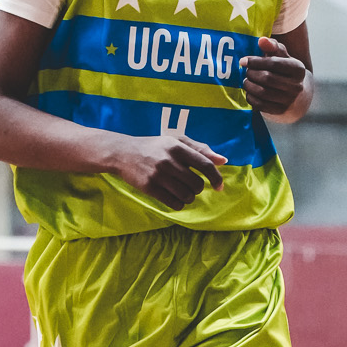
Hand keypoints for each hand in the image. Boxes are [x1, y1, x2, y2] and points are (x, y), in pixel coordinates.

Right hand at [111, 130, 225, 209]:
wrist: (123, 153)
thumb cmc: (154, 147)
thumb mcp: (176, 142)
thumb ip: (200, 149)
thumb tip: (223, 160)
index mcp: (178, 147)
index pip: (205, 164)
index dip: (216, 178)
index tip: (219, 187)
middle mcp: (168, 160)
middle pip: (196, 184)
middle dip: (197, 189)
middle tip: (191, 186)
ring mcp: (158, 174)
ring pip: (186, 195)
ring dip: (188, 198)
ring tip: (182, 192)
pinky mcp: (149, 187)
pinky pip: (174, 203)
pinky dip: (179, 204)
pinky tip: (175, 198)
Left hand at [241, 36, 305, 114]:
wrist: (296, 95)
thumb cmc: (285, 70)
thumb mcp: (282, 56)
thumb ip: (272, 46)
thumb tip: (261, 40)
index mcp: (298, 69)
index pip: (274, 63)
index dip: (255, 61)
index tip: (243, 61)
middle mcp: (296, 86)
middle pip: (266, 78)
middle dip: (252, 73)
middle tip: (246, 71)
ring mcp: (289, 100)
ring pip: (262, 92)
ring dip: (249, 85)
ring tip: (246, 80)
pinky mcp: (280, 110)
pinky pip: (260, 104)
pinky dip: (250, 97)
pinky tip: (249, 91)